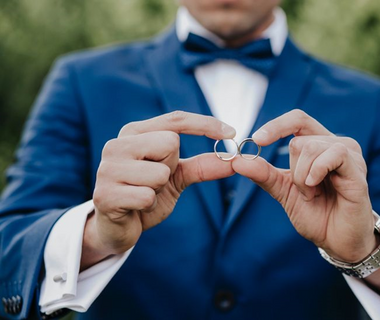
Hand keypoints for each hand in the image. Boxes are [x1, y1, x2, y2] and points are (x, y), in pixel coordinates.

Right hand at [82, 111, 235, 269]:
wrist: (117, 228)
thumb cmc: (147, 195)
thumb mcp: (177, 177)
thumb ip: (203, 166)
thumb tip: (236, 159)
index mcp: (134, 133)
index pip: (175, 119)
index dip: (205, 124)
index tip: (232, 132)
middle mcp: (117, 144)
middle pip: (170, 143)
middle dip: (171, 167)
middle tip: (155, 181)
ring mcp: (107, 168)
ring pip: (160, 173)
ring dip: (158, 190)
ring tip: (143, 195)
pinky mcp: (104, 194)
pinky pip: (146, 197)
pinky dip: (148, 206)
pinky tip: (135, 208)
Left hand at [232, 110, 376, 262]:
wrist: (337, 241)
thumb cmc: (315, 214)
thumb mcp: (283, 191)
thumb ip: (263, 174)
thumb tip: (237, 160)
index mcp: (319, 145)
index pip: (298, 119)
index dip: (276, 126)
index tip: (257, 140)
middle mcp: (336, 144)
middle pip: (299, 138)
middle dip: (292, 169)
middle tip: (302, 191)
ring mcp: (349, 155)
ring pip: (311, 147)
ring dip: (303, 176)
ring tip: (312, 194)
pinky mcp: (357, 168)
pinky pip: (334, 154)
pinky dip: (316, 171)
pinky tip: (316, 188)